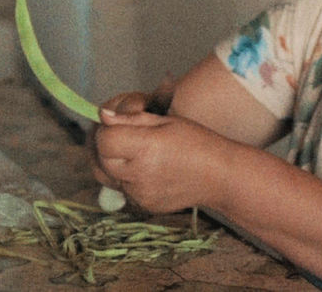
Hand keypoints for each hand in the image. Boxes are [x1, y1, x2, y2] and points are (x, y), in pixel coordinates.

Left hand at [91, 109, 228, 212]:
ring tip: (134, 153)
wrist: (220, 176)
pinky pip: (122, 189)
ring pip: (108, 176)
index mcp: (146, 148)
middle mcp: (140, 175)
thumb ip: (130, 119)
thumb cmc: (197, 142)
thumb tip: (102, 115)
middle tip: (124, 137)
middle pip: (102, 159)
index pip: (104, 140)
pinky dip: (126, 178)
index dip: (107, 130)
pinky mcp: (144, 205)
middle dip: (107, 146)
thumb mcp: (165, 121)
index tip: (118, 126)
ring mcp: (140, 194)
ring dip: (113, 163)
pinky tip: (146, 169)